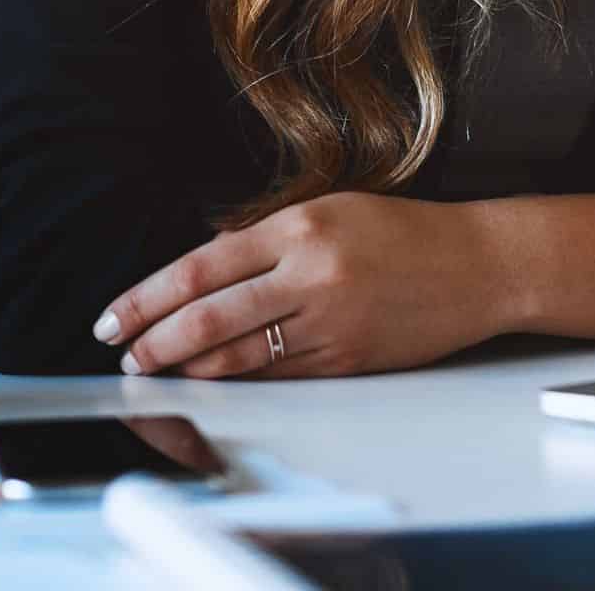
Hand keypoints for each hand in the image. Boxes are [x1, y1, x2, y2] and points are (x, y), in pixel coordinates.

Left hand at [95, 192, 514, 379]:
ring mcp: (330, 323)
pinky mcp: (349, 361)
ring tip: (157, 373)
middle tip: (125, 355)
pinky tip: (211, 385)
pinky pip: (278, 378)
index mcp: (300, 226)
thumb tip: (203, 266)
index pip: (201, 267)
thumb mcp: (331, 209)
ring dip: (188, 370)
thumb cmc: (403, 233)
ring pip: (239, 358)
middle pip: (209, 317)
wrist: (479, 266)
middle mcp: (311, 274)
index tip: (115, 316)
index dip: (149, 297)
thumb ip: (267, 237)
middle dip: (156, 341)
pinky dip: (237, 384)